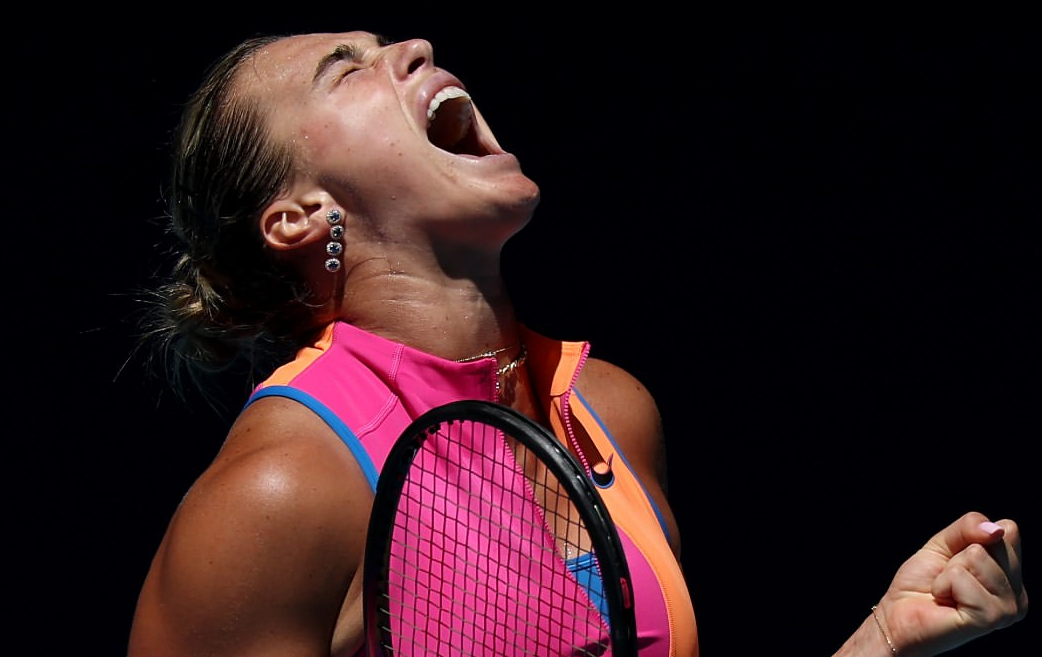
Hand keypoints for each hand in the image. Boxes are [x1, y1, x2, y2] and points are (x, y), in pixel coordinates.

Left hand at [875, 511, 1027, 656]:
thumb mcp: (943, 543)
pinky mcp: (989, 619)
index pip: (1008, 529)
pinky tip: (945, 601)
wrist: (899, 615)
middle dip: (959, 554)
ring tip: (947, 591)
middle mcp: (1017, 594)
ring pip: (977, 556)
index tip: (956, 559)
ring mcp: (1008, 609)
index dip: (971, 536)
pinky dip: (943, 584)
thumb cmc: (922, 582)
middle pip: (995, 541)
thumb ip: (969, 527)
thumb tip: (996, 529)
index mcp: (1011, 575)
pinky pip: (960, 577)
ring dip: (949, 571)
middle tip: (948, 579)